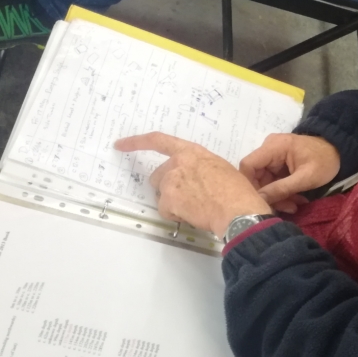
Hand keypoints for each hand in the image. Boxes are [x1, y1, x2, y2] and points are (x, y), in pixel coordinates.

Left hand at [114, 132, 269, 236]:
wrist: (237, 209)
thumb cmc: (236, 190)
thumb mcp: (219, 167)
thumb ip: (199, 166)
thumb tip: (195, 176)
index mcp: (191, 152)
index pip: (158, 141)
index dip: (136, 142)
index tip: (120, 144)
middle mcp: (177, 164)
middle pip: (158, 177)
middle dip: (168, 187)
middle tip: (189, 197)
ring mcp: (171, 183)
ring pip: (162, 195)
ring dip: (173, 202)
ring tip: (196, 207)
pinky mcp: (169, 201)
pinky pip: (166, 211)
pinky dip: (177, 215)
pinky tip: (194, 215)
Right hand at [238, 134, 340, 213]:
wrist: (339, 151)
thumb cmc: (325, 161)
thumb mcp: (306, 178)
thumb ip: (282, 189)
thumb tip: (260, 200)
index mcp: (274, 146)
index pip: (248, 165)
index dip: (250, 185)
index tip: (260, 202)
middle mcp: (269, 149)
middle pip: (256, 176)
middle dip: (269, 195)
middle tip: (286, 208)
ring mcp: (273, 157)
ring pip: (265, 181)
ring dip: (278, 196)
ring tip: (294, 206)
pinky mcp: (278, 164)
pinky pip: (273, 181)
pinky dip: (282, 192)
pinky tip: (295, 200)